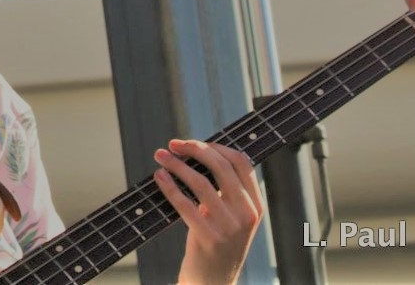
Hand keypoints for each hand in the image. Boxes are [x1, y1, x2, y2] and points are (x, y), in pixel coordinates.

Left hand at [154, 139, 263, 284]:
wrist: (213, 282)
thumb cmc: (217, 242)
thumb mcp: (231, 216)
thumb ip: (225, 190)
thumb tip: (198, 152)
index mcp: (255, 205)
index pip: (241, 162)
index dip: (216, 146)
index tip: (193, 143)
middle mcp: (246, 215)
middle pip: (221, 167)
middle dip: (194, 149)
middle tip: (173, 145)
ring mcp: (229, 228)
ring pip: (200, 182)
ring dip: (176, 164)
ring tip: (160, 156)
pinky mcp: (208, 238)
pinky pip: (185, 204)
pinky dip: (169, 185)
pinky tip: (159, 176)